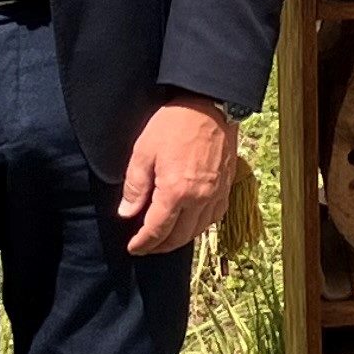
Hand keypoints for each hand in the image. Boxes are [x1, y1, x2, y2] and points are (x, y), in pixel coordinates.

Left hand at [118, 93, 241, 256]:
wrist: (210, 105)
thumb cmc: (174, 124)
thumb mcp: (143, 152)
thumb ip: (135, 187)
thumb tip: (126, 213)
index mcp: (175, 192)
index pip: (156, 230)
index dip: (143, 243)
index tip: (133, 248)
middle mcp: (199, 200)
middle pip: (178, 237)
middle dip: (160, 246)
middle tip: (146, 247)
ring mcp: (216, 195)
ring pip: (197, 231)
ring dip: (179, 239)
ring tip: (165, 238)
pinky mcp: (226, 187)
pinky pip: (213, 218)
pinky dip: (199, 227)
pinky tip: (189, 223)